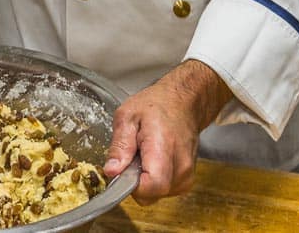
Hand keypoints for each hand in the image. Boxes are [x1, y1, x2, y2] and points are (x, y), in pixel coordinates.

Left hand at [103, 60, 231, 204]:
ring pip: (157, 195)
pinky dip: (154, 180)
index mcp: (164, 149)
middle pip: (152, 194)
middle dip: (135, 182)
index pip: (152, 186)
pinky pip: (165, 191)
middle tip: (132, 157)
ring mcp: (187, 175)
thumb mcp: (127, 116)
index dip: (132, 185)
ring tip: (143, 155)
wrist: (183, 103)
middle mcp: (180, 166)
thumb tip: (111, 171)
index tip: (124, 169)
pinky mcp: (187, 180)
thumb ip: (119, 146)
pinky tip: (153, 161)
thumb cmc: (156, 105)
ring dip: (144, 181)